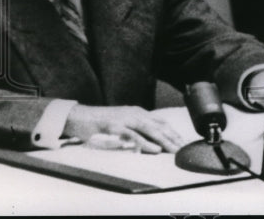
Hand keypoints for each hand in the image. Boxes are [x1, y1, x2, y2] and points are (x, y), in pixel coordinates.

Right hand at [64, 105, 185, 153]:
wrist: (79, 117)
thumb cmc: (100, 123)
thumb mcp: (123, 124)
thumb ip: (135, 130)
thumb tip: (149, 141)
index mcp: (138, 113)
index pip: (161, 123)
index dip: (173, 132)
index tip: (183, 142)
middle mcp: (135, 113)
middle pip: (159, 126)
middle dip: (173, 137)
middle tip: (183, 148)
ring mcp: (126, 118)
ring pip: (150, 130)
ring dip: (164, 141)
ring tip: (174, 150)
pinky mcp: (116, 126)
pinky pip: (133, 136)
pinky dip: (145, 143)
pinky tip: (154, 149)